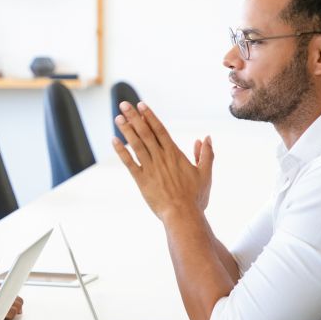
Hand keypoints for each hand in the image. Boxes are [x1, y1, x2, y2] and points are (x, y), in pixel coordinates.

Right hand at [0, 281, 22, 319]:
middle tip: (11, 314)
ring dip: (13, 314)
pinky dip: (8, 319)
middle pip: (17, 299)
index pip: (11, 292)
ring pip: (17, 307)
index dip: (12, 301)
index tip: (10, 306)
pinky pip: (10, 314)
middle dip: (16, 307)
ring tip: (6, 319)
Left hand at [112, 101, 213, 220]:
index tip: (141, 105)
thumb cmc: (195, 197)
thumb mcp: (205, 174)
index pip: (160, 130)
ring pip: (136, 144)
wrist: (183, 215)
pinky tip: (114, 140)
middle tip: (124, 104)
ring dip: (127, 130)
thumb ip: (206, 154)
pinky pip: (129, 162)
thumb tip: (206, 138)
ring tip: (118, 117)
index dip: (150, 117)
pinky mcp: (141, 180)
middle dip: (134, 117)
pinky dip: (121, 151)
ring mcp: (150, 168)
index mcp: (175, 154)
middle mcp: (161, 157)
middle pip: (146, 133)